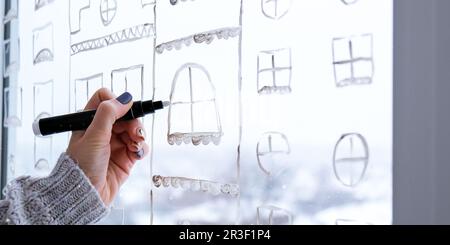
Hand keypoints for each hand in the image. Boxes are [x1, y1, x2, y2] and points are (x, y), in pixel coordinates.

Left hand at [67, 89, 148, 205]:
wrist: (86, 194)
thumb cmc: (83, 166)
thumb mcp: (94, 135)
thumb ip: (109, 113)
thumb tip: (125, 98)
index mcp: (90, 121)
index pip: (105, 99)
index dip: (116, 102)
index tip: (124, 112)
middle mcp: (103, 131)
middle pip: (126, 114)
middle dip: (133, 122)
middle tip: (135, 133)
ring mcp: (115, 144)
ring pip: (135, 129)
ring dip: (138, 136)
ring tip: (135, 146)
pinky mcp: (126, 157)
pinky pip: (140, 146)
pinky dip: (141, 148)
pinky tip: (136, 154)